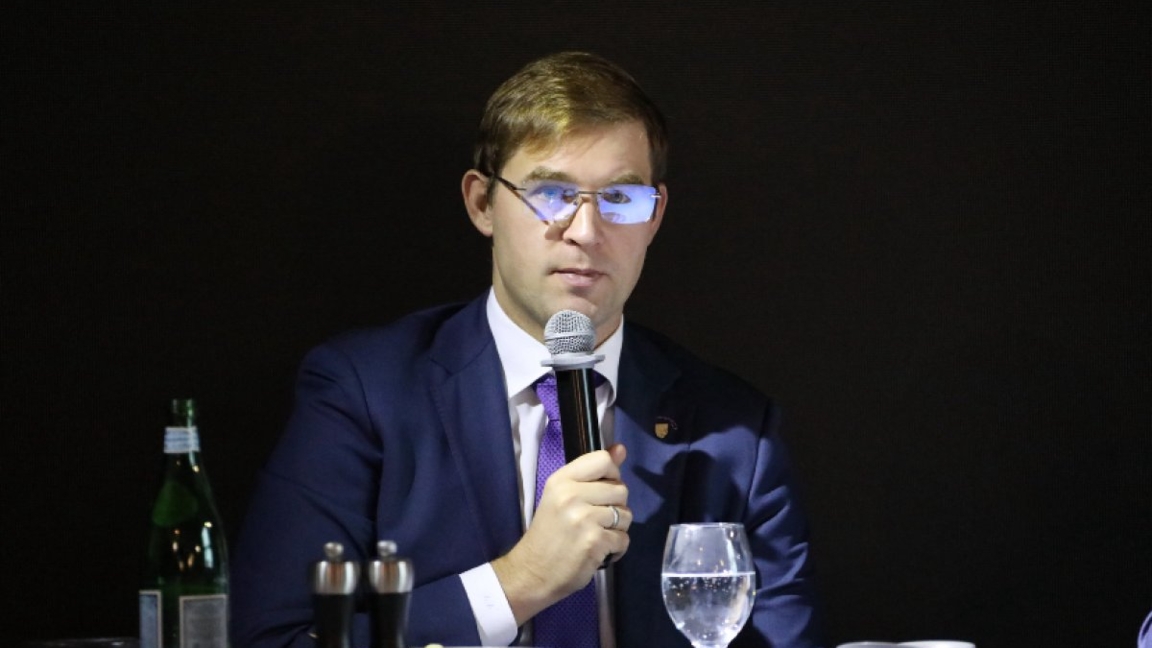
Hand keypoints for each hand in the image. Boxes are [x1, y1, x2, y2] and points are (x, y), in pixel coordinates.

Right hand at [492, 443, 631, 624]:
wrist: (532, 572)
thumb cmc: (548, 534)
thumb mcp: (561, 497)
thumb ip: (592, 474)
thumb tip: (621, 449)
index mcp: (561, 480)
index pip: (602, 460)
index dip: (612, 474)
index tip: (603, 489)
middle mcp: (572, 495)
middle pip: (620, 489)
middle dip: (616, 506)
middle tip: (597, 520)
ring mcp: (584, 519)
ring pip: (626, 515)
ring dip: (617, 529)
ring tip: (597, 535)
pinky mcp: (595, 542)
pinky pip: (624, 539)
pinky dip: (616, 548)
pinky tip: (599, 551)